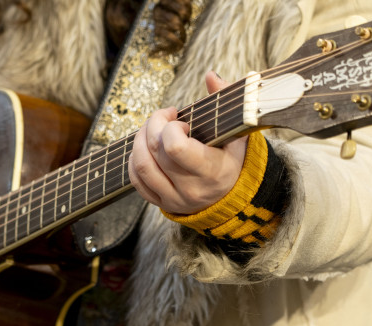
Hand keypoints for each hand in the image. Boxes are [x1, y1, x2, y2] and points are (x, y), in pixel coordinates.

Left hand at [128, 72, 247, 214]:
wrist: (231, 196)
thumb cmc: (232, 158)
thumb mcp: (237, 131)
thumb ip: (226, 100)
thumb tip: (211, 75)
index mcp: (212, 171)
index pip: (176, 148)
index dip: (171, 127)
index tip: (181, 120)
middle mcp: (191, 189)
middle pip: (156, 151)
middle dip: (154, 124)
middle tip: (164, 116)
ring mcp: (174, 198)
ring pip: (142, 166)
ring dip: (139, 140)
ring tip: (151, 128)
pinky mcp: (161, 203)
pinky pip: (136, 181)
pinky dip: (134, 159)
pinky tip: (145, 147)